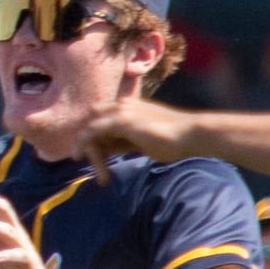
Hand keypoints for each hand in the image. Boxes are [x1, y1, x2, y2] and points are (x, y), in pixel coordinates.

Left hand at [73, 94, 194, 182]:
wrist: (190, 134)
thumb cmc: (173, 139)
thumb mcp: (142, 140)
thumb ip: (125, 140)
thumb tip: (110, 149)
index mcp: (130, 106)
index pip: (101, 116)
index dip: (93, 134)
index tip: (88, 151)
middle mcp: (123, 104)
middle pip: (92, 120)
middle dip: (86, 139)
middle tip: (82, 158)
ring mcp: (121, 111)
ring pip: (90, 127)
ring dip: (86, 148)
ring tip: (83, 164)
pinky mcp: (120, 121)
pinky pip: (92, 132)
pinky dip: (84, 145)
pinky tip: (79, 157)